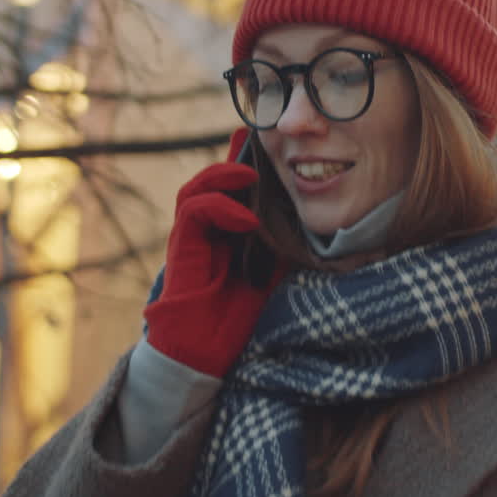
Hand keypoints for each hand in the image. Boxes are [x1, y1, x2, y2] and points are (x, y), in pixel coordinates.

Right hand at [143, 130, 278, 375]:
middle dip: (236, 159)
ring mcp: (190, 236)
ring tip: (254, 175)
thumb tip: (315, 222)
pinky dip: (220, 207)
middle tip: (259, 144)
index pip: (233, 189)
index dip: (247, 163)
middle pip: (213, 180)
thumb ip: (284, 242)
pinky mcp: (182, 245)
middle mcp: (205, 229)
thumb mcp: (274, 269)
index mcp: (226, 232)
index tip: (268, 145)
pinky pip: (194, 210)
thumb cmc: (239, 315)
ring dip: (225, 176)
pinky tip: (248, 220)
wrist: (206, 351)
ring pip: (197, 187)